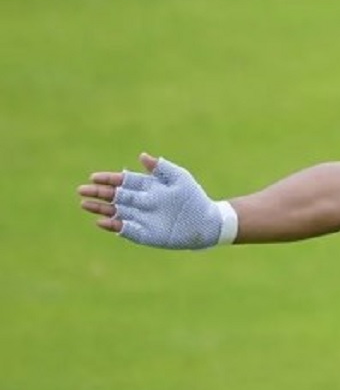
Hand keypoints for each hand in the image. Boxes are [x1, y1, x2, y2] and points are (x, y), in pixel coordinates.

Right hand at [78, 153, 229, 249]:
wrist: (206, 222)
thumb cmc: (193, 198)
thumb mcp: (179, 178)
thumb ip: (161, 168)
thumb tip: (142, 156)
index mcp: (147, 187)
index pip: (123, 181)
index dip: (109, 179)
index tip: (94, 177)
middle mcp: (141, 202)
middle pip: (115, 196)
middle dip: (99, 193)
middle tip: (82, 190)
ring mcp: (141, 218)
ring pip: (115, 212)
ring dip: (101, 209)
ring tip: (85, 204)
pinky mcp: (145, 233)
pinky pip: (125, 230)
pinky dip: (114, 226)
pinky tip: (102, 222)